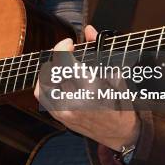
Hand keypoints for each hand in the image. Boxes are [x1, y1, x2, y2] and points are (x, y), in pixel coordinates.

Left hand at [34, 25, 140, 150]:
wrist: (120, 134)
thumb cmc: (121, 104)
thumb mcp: (116, 75)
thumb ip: (101, 50)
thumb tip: (89, 31)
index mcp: (90, 92)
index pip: (64, 64)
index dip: (62, 48)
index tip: (70, 43)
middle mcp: (74, 103)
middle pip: (50, 72)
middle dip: (56, 57)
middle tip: (65, 52)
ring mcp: (64, 113)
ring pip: (43, 85)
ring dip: (49, 70)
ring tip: (60, 64)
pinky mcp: (60, 118)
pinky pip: (43, 97)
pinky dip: (46, 83)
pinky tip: (56, 77)